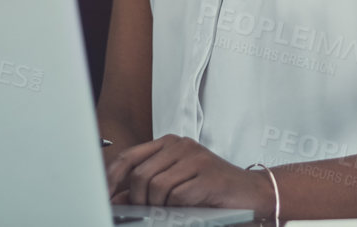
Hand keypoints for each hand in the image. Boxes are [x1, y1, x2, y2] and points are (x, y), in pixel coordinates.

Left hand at [107, 134, 272, 213]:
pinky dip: (177, 208)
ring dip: (159, 207)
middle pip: (140, 175)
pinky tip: (189, 208)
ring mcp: (195, 158)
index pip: (129, 157)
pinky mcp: (207, 176)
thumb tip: (115, 199)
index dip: (112, 179)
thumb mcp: (174, 184)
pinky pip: (177, 196)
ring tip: (172, 211)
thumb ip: (146, 187)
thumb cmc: (212, 189)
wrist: (252, 193)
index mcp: (170, 143)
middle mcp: (181, 146)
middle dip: (138, 200)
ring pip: (156, 186)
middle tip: (147, 212)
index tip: (104, 198)